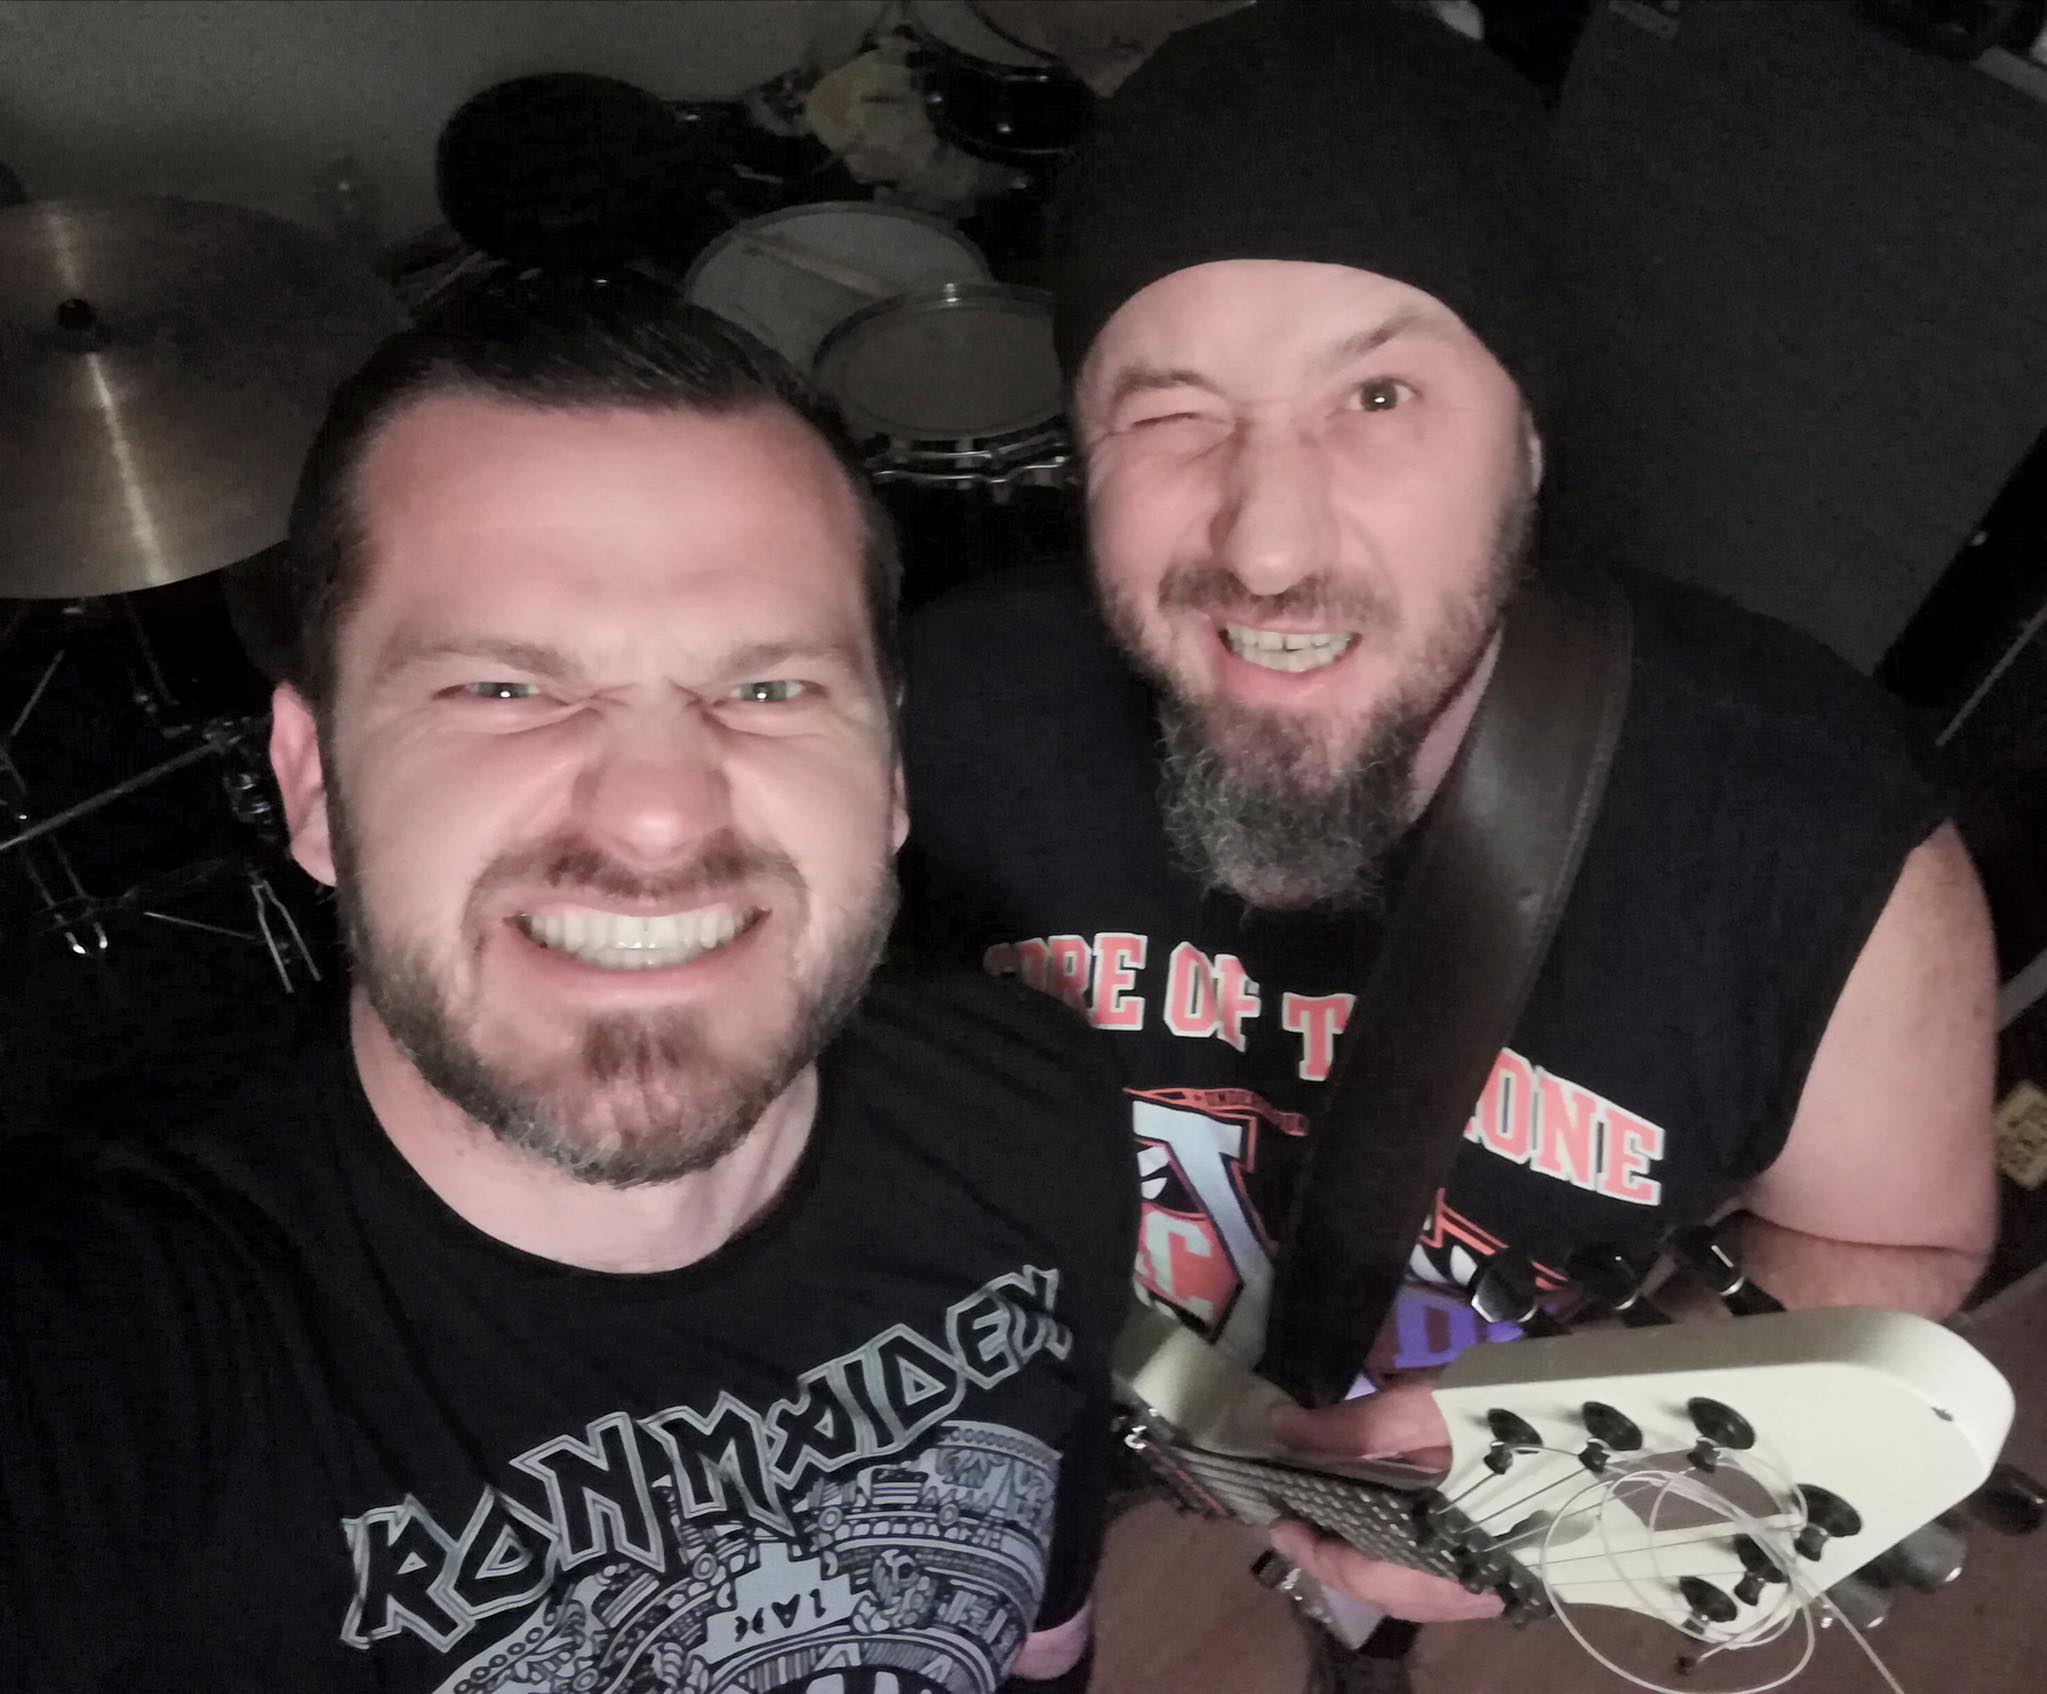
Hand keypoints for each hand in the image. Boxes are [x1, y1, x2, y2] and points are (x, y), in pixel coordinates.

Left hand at [1266, 1378, 1504, 1623]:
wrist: (1612, 1433)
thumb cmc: (1518, 1419)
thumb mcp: (1431, 1407)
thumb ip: (1356, 1427)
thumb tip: (1283, 1432)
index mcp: (1444, 1556)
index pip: (1359, 1574)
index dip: (1311, 1550)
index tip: (1275, 1518)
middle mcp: (1466, 1588)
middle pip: (1382, 1590)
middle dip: (1334, 1558)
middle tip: (1297, 1518)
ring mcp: (1492, 1588)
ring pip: (1410, 1591)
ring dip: (1367, 1560)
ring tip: (1334, 1519)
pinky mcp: (1510, 1577)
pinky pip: (1439, 1582)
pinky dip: (1402, 1559)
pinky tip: (1388, 1526)